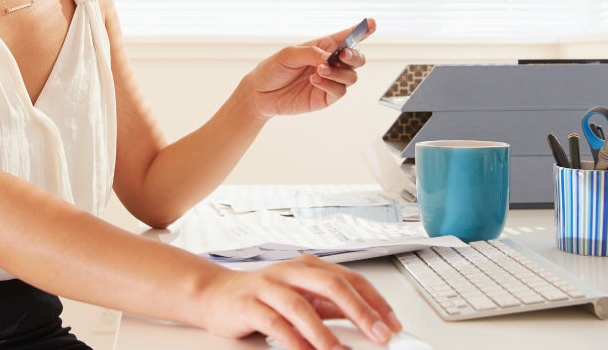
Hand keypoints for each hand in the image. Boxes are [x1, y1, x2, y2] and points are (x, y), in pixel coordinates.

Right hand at [196, 254, 400, 349]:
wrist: (216, 295)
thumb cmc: (263, 297)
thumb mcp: (303, 299)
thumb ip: (331, 308)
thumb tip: (368, 324)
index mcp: (309, 266)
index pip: (351, 279)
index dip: (375, 302)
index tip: (392, 325)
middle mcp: (291, 271)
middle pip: (332, 284)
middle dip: (360, 312)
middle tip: (378, 335)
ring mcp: (268, 286)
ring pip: (301, 305)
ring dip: (324, 332)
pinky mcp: (248, 304)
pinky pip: (273, 322)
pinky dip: (292, 340)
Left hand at [244, 19, 374, 118]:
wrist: (260, 93)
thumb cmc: (273, 68)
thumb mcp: (289, 54)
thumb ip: (311, 53)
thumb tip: (330, 60)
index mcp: (324, 46)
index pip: (347, 37)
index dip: (362, 30)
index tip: (372, 23)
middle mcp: (331, 63)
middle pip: (357, 58)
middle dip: (355, 55)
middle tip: (342, 55)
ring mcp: (330, 81)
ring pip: (351, 76)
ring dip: (338, 72)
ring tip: (319, 70)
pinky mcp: (326, 97)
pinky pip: (339, 91)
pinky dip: (330, 84)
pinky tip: (314, 80)